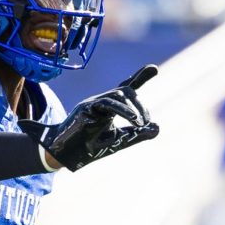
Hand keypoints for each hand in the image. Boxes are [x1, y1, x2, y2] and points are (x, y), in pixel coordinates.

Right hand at [20, 65, 159, 170]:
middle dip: (140, 104)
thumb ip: (137, 134)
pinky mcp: (86, 107)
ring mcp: (94, 102)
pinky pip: (107, 103)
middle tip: (147, 121)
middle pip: (126, 91)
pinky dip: (122, 109)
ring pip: (118, 95)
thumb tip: (158, 128)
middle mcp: (103, 101)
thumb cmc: (90, 147)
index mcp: (111, 107)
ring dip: (132, 108)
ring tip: (141, 122)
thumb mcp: (119, 141)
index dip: (140, 77)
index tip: (153, 69)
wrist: (66, 155)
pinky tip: (133, 119)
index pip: (127, 89)